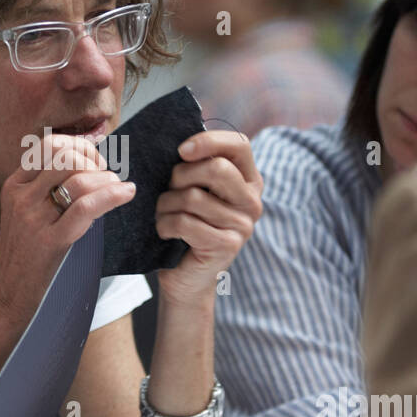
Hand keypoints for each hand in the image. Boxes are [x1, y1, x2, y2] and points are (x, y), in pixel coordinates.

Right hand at [0, 133, 135, 326]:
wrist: (10, 294)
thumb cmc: (27, 253)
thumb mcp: (26, 212)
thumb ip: (46, 187)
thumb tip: (88, 161)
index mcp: (14, 185)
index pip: (49, 145)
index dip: (79, 146)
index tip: (94, 161)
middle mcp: (21, 197)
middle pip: (65, 156)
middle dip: (94, 160)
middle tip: (106, 175)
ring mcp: (33, 219)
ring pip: (78, 179)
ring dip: (106, 179)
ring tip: (117, 187)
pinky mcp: (50, 241)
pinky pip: (87, 206)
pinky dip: (113, 195)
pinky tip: (126, 193)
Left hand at [155, 130, 262, 303]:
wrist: (186, 276)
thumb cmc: (185, 224)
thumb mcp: (194, 187)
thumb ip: (195, 164)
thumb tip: (180, 141)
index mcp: (249, 179)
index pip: (239, 144)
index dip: (208, 141)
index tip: (181, 151)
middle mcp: (252, 200)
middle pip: (217, 169)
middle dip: (181, 176)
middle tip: (170, 189)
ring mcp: (243, 225)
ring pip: (194, 197)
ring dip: (166, 204)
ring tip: (164, 213)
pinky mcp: (228, 245)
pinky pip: (186, 222)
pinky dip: (165, 224)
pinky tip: (165, 231)